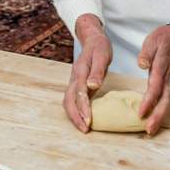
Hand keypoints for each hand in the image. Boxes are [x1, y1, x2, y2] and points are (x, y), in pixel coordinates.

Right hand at [63, 14, 111, 132]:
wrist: (92, 39)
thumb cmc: (99, 47)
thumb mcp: (102, 56)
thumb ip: (97, 71)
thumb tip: (91, 86)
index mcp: (80, 72)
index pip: (79, 94)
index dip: (83, 109)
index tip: (88, 121)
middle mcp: (74, 78)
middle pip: (68, 101)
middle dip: (75, 117)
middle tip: (84, 130)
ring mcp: (74, 82)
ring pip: (68, 102)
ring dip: (73, 115)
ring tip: (83, 127)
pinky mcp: (77, 84)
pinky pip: (72, 100)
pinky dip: (75, 111)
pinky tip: (84, 118)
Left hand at [136, 15, 169, 134]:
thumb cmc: (163, 38)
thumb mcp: (153, 40)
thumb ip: (147, 53)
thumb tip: (142, 64)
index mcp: (160, 67)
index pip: (155, 86)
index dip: (148, 100)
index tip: (141, 112)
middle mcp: (165, 76)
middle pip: (164, 99)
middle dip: (157, 115)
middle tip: (149, 130)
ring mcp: (167, 80)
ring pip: (166, 101)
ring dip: (159, 116)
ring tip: (150, 130)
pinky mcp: (166, 82)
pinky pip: (164, 99)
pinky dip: (159, 110)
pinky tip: (152, 119)